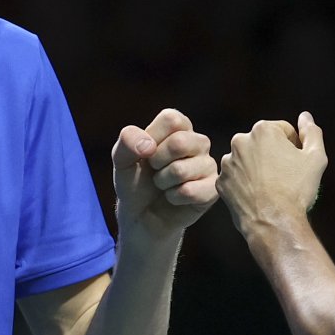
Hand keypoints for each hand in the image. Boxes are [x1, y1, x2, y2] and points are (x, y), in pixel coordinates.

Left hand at [112, 108, 217, 241]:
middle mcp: (198, 142)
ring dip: (162, 182)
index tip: (146, 152)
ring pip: (181, 170)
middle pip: (179, 142)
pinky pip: (190, 191)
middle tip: (154, 170)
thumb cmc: (134, 181)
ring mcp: (208, 165)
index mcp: (179, 126)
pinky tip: (174, 197)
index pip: (171, 119)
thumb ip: (127, 142)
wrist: (140, 215)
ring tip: (163, 185)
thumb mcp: (121, 158)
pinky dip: (173, 197)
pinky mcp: (212, 189)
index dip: (152, 138)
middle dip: (156, 162)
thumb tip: (148, 145)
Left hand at [217, 111, 326, 236]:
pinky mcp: (221, 182)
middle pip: (263, 144)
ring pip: (248, 161)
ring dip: (258, 169)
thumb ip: (312, 132)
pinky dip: (246, 184)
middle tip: (285, 177)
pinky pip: (237, 178)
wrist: (274, 223)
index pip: (283, 131)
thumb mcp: (315, 158)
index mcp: (262, 130)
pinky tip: (258, 196)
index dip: (294, 147)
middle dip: (274, 156)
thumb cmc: (297, 189)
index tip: (297, 165)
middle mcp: (240, 141)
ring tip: (271, 188)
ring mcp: (227, 162)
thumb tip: (306, 117)